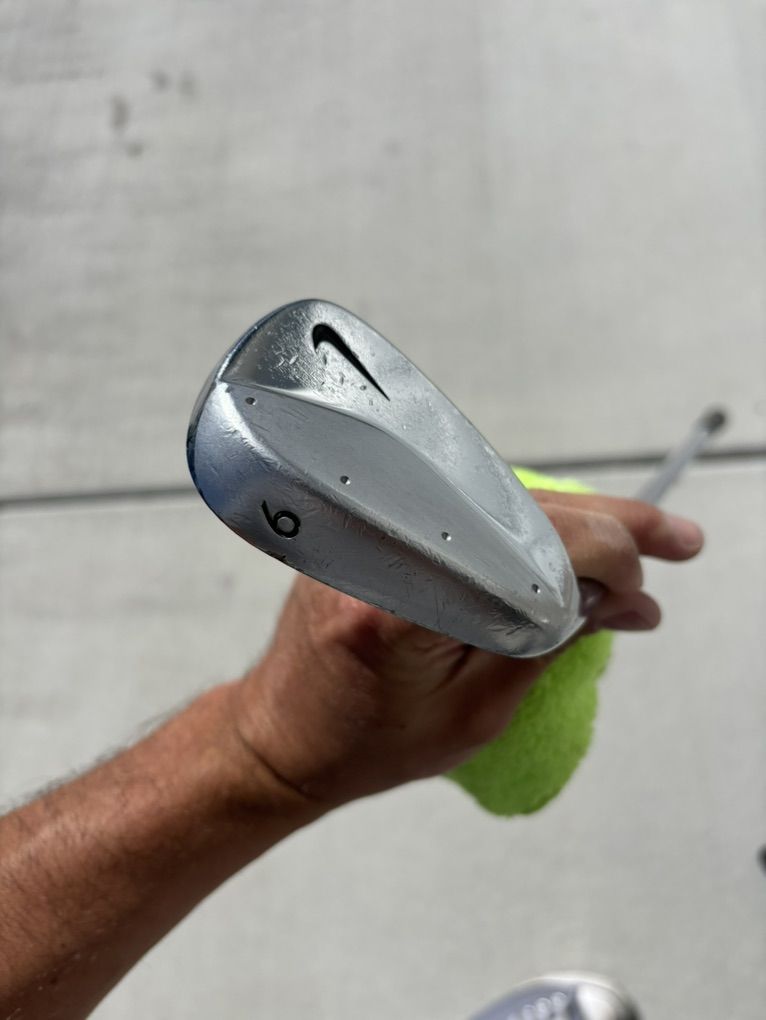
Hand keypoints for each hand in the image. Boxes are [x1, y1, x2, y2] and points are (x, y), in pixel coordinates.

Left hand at [232, 493, 703, 807]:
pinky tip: (567, 535)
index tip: (640, 592)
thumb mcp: (474, 713)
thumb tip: (621, 601)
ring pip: (497, 501)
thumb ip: (547, 644)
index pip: (530, 553)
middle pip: (519, 512)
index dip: (603, 562)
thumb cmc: (365, 743)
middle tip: (671, 541)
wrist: (281, 734)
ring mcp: (369, 527)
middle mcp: (379, 546)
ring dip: (571, 518)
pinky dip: (522, 522)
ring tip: (633, 540)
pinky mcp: (373, 524)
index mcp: (401, 603)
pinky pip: (466, 509)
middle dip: (607, 526)